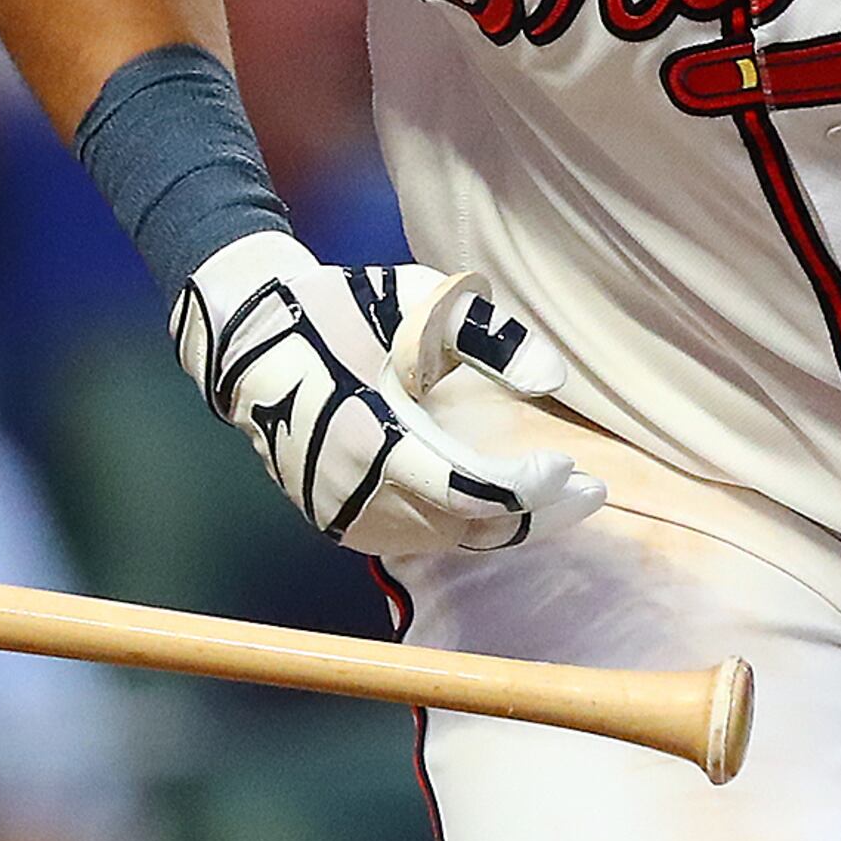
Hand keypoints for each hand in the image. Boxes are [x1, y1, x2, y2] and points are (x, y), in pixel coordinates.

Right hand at [171, 231, 604, 556]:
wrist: (249, 336)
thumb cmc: (340, 308)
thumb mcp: (417, 298)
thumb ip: (488, 336)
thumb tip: (551, 381)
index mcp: (367, 437)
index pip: (467, 490)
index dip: (524, 489)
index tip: (569, 466)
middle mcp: (350, 492)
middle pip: (464, 529)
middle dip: (532, 515)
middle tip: (590, 493)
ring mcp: (338, 514)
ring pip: (443, 542)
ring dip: (501, 525)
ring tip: (554, 499)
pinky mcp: (334, 521)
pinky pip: (414, 538)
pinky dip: (461, 526)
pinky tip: (495, 504)